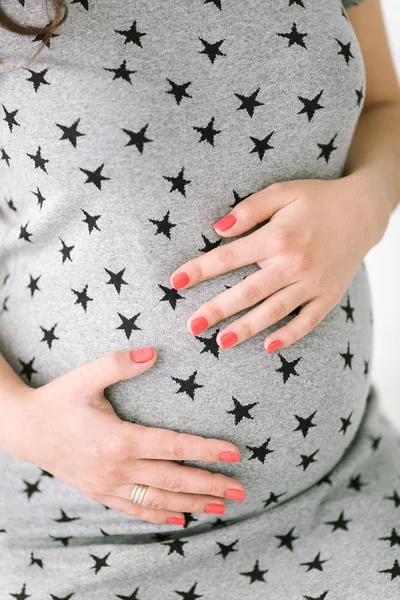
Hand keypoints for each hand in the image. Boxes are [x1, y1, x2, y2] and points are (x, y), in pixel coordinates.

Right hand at [1, 348, 244, 525]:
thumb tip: (152, 352)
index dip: (206, 450)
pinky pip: (135, 509)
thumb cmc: (58, 400)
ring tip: (221, 507)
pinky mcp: (100, 493)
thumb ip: (119, 362)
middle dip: (210, 484)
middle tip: (240, 490)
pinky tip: (179, 520)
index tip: (234, 452)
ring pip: (158, 500)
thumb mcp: (85, 376)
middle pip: (173, 480)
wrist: (26, 430)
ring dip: (192, 504)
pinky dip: (159, 516)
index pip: (174, 446)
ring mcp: (108, 485)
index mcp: (119, 439)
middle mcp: (117, 467)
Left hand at [170, 174, 384, 352]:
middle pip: (247, 292)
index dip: (199, 270)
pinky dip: (288, 336)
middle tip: (192, 326)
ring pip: (273, 311)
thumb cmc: (317, 199)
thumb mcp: (282, 191)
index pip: (229, 257)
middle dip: (216, 310)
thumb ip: (249, 210)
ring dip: (246, 329)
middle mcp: (293, 264)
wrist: (363, 210)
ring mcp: (312, 283)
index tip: (175, 282)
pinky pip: (307, 322)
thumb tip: (217, 230)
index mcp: (277, 237)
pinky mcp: (328, 296)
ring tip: (221, 343)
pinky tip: (268, 346)